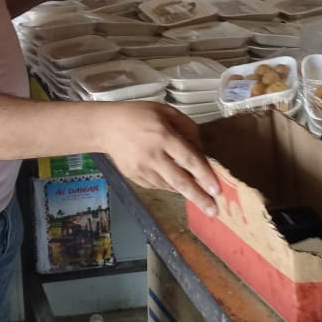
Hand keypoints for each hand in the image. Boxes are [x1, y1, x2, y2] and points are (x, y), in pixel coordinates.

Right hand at [100, 101, 219, 215]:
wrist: (104, 126)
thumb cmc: (136, 115)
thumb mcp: (164, 111)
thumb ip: (186, 126)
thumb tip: (201, 148)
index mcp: (162, 136)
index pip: (189, 159)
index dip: (205, 175)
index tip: (217, 189)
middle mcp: (153, 155)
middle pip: (180, 181)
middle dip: (199, 197)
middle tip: (213, 211)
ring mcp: (142, 169)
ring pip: (169, 186)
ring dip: (185, 192)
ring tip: (199, 198)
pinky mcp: (134, 177)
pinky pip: (157, 185)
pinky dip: (168, 186)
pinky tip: (175, 183)